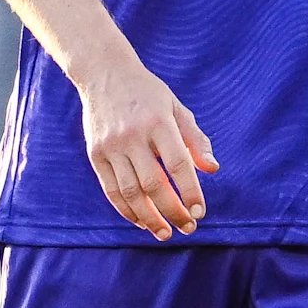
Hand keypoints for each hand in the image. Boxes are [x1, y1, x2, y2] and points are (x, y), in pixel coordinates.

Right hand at [76, 60, 217, 238]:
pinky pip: (111, 190)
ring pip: (131, 192)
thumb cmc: (148, 94)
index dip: (190, 191)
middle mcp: (132, 135)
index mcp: (158, 122)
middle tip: (188, 228)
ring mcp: (111, 146)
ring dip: (149, 218)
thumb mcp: (177, 108)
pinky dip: (126, 210)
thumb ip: (196, 139)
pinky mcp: (95, 154)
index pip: (177, 164)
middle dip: (172, 211)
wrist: (104, 73)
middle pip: (154, 184)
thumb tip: (212, 169)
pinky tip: (142, 221)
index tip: (200, 212)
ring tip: (165, 233)